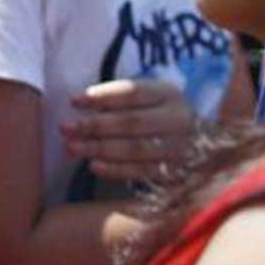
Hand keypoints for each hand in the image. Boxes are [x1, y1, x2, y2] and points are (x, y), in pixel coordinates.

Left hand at [60, 77, 196, 181]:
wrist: (199, 140)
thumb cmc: (158, 112)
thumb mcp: (147, 96)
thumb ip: (118, 98)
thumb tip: (78, 104)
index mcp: (168, 94)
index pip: (132, 93)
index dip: (101, 97)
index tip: (73, 101)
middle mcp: (177, 119)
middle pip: (131, 122)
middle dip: (94, 125)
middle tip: (65, 128)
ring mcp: (178, 147)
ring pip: (135, 149)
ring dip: (99, 149)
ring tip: (72, 148)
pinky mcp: (175, 171)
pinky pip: (142, 172)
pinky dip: (116, 170)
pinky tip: (93, 166)